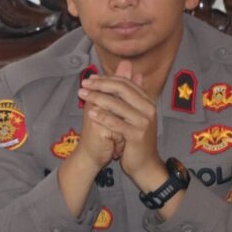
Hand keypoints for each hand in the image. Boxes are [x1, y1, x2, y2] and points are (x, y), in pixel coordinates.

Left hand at [78, 60, 164, 181]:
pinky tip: (90, 113)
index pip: (125, 83)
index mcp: (147, 101)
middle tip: (84, 84)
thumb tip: (124, 67)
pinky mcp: (137, 135)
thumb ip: (125, 94)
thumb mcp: (131, 114)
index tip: (90, 78)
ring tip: (83, 95)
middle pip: (122, 89)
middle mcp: (148, 108)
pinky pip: (117, 123)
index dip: (106, 79)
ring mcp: (144, 122)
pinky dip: (102, 117)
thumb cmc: (134, 139)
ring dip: (97, 98)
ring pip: (118, 105)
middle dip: (100, 85)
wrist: (144, 164)